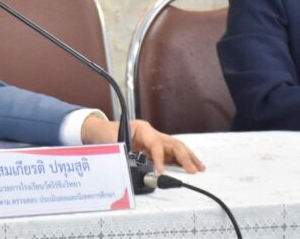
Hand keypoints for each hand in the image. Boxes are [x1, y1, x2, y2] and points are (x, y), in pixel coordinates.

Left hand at [80, 116, 204, 173]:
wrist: (100, 132)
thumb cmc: (105, 134)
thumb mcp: (110, 141)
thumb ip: (121, 151)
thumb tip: (129, 163)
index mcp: (142, 129)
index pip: (155, 143)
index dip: (160, 157)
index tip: (160, 171)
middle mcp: (151, 134)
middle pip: (172, 143)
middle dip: (184, 156)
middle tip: (192, 170)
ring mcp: (154, 140)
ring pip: (175, 148)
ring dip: (187, 157)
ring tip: (198, 167)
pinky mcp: (154, 149)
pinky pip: (170, 154)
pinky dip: (180, 161)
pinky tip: (189, 166)